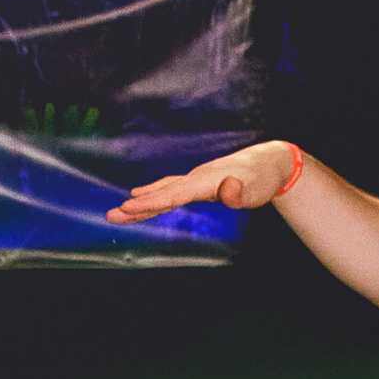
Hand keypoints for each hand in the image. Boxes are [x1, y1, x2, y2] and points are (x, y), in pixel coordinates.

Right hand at [107, 140, 298, 224]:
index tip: (129, 207)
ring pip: (162, 192)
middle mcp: (195, 179)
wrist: (266, 163)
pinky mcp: (196, 185)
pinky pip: (169, 192)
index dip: (151, 201)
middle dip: (136, 206)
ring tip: (118, 212)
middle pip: (161, 193)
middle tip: (112, 215)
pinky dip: (153, 196)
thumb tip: (229, 189)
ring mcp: (194, 181)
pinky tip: (140, 198)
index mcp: (205, 181)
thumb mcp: (254, 190)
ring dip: (141, 203)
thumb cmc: (261, 179)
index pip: (173, 194)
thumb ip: (239, 193)